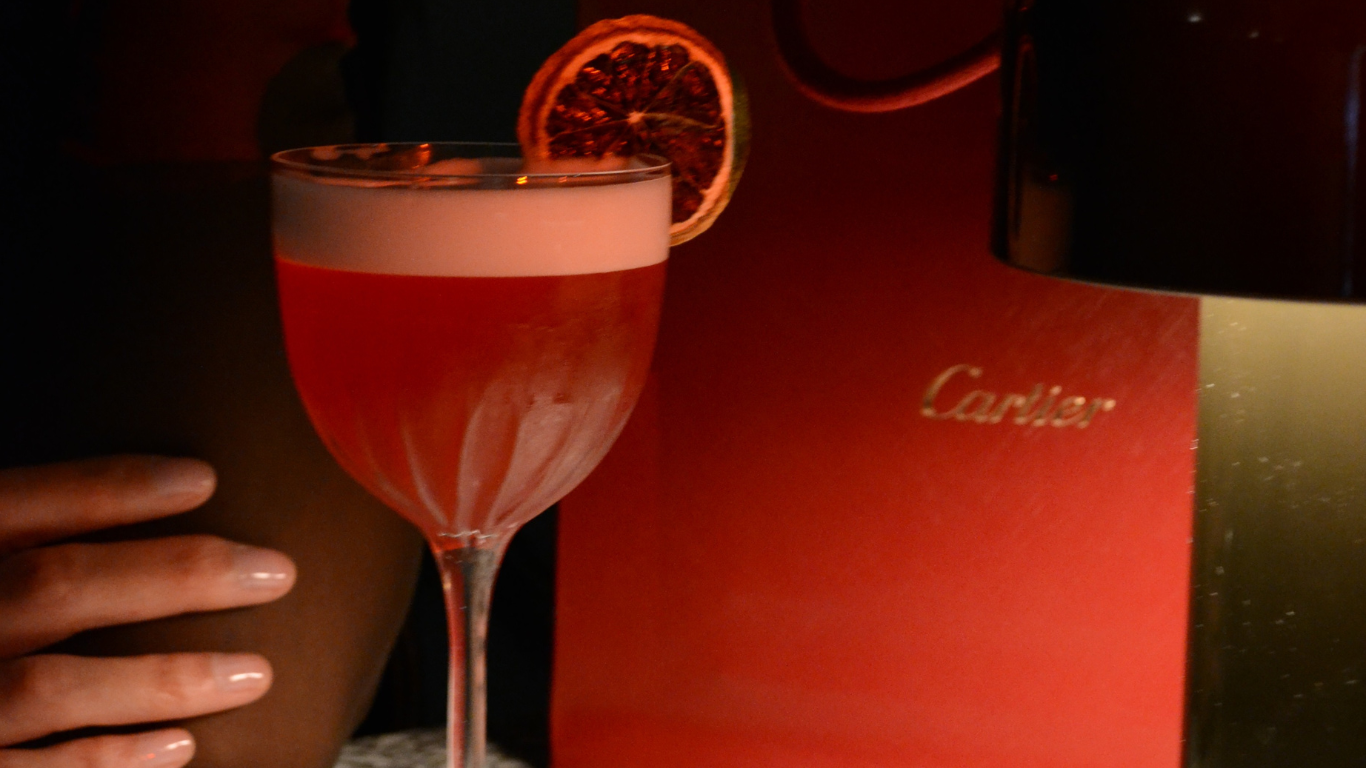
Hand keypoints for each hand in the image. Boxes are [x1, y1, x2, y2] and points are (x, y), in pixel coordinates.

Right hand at [0, 456, 296, 766]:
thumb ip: (28, 532)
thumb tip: (149, 486)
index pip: (18, 504)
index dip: (110, 489)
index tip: (204, 479)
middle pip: (57, 585)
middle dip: (176, 575)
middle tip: (277, 572)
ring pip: (53, 686)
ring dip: (164, 680)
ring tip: (257, 673)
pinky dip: (108, 761)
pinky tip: (182, 747)